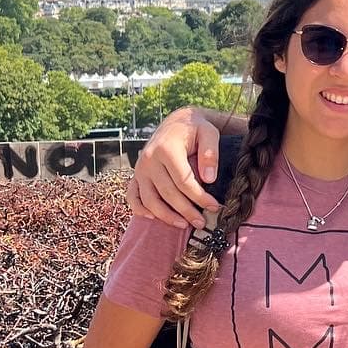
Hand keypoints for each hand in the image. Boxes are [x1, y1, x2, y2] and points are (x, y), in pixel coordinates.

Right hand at [128, 108, 220, 227]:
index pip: (184, 181)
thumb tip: (209, 179)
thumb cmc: (194, 129)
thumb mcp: (209, 133)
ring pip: (149, 199)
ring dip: (166, 216)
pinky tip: (154, 217)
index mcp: (166, 149)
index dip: (200, 197)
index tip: (214, 206)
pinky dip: (140, 209)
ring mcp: (140, 169)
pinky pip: (133, 196)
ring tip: (184, 225)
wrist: (176, 122)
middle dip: (186, 210)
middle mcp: (149, 160)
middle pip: (167, 193)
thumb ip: (210, 154)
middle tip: (202, 222)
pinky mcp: (136, 175)